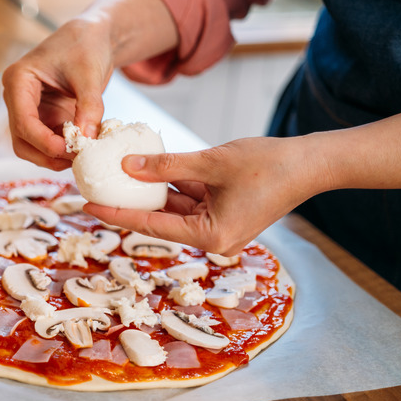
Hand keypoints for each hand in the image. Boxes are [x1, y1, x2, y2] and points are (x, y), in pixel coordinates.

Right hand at [2, 19, 112, 170]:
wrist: (91, 39)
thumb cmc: (85, 47)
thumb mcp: (90, 75)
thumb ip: (89, 107)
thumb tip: (86, 139)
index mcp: (18, 80)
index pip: (23, 121)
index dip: (44, 142)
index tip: (69, 150)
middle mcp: (17, 98)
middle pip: (21, 141)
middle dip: (47, 154)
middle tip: (76, 158)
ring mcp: (28, 110)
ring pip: (31, 147)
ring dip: (54, 157)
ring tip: (81, 155)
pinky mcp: (43, 118)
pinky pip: (46, 143)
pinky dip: (63, 151)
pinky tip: (82, 148)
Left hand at [83, 136, 321, 254]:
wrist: (312, 164)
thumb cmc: (269, 164)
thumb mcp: (210, 161)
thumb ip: (166, 165)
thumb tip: (127, 166)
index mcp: (210, 236)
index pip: (151, 225)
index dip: (117, 213)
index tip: (88, 206)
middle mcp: (213, 239)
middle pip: (160, 220)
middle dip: (130, 202)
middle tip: (97, 190)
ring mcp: (220, 228)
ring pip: (175, 209)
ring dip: (151, 192)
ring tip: (117, 177)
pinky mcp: (225, 215)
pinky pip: (191, 202)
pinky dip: (174, 187)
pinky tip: (150, 169)